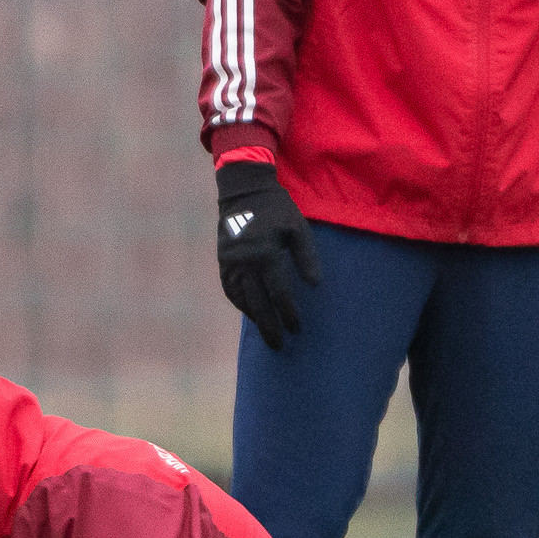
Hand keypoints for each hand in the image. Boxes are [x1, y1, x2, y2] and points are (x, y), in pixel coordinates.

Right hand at [215, 162, 322, 350]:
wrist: (243, 191)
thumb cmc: (276, 209)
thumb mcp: (298, 229)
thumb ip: (307, 257)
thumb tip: (315, 286)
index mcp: (265, 255)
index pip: (279, 294)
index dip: (289, 314)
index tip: (297, 329)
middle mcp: (245, 264)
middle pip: (258, 304)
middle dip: (269, 327)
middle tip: (279, 346)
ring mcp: (230, 263)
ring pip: (242, 300)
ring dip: (254, 318)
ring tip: (266, 334)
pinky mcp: (223, 261)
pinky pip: (230, 289)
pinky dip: (240, 304)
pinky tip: (250, 312)